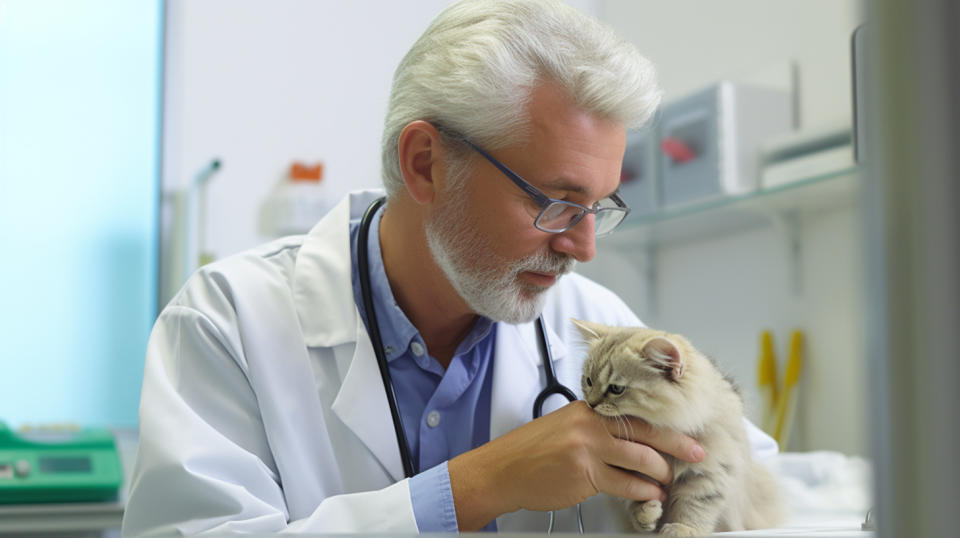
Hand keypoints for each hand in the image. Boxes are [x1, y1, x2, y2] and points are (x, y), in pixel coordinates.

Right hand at [447, 400, 704, 529]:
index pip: (634, 411)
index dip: (663, 422)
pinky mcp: (584, 474)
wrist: (503, 470)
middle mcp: (589, 424)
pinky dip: (642, 490)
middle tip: (695, 453)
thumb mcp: (564, 424)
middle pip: (644, 432)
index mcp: (587, 408)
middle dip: (676, 445)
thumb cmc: (531, 451)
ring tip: (668, 480)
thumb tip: (629, 435)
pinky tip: (650, 494)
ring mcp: (587, 448)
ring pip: (639, 459)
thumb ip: (595, 426)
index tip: (684, 429)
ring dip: (660, 473)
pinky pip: (624, 483)